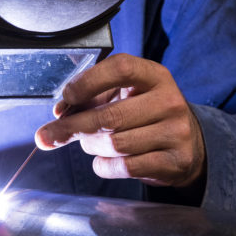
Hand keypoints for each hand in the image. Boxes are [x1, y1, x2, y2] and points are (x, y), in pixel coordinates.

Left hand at [34, 54, 205, 188]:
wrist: (187, 144)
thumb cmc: (144, 114)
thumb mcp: (124, 95)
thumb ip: (90, 98)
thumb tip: (59, 114)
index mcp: (155, 76)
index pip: (120, 68)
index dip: (88, 82)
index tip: (67, 97)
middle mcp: (169, 101)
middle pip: (110, 116)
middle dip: (73, 127)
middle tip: (47, 135)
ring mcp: (176, 132)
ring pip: (115, 144)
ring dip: (90, 147)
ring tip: (89, 144)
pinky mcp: (174, 162)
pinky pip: (125, 167)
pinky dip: (104, 166)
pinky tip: (103, 161)